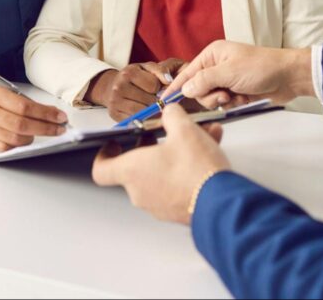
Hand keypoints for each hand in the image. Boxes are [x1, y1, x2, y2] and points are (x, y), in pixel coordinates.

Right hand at [0, 87, 67, 155]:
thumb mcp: (12, 100)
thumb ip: (34, 107)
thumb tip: (57, 115)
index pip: (25, 106)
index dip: (45, 113)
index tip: (61, 118)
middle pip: (20, 124)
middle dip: (44, 128)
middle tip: (59, 130)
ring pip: (14, 139)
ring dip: (31, 139)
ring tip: (35, 134)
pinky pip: (6, 150)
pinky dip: (18, 148)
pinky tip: (22, 143)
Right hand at [87, 59, 182, 121]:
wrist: (113, 86)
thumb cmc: (135, 77)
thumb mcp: (148, 68)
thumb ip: (160, 70)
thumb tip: (169, 81)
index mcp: (128, 73)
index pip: (153, 85)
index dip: (160, 88)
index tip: (158, 88)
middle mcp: (119, 87)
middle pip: (149, 100)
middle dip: (156, 101)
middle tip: (156, 99)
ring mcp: (115, 102)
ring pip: (142, 112)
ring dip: (151, 111)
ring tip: (151, 106)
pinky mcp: (114, 114)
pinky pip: (135, 120)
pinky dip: (142, 118)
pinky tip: (144, 113)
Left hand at [92, 104, 229, 224]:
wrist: (221, 203)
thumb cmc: (195, 170)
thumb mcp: (184, 129)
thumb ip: (172, 115)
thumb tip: (170, 112)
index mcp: (132, 171)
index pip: (101, 170)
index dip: (105, 155)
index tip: (114, 144)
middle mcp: (141, 191)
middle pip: (136, 166)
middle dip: (151, 147)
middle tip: (161, 134)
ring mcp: (159, 205)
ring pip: (161, 173)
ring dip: (175, 154)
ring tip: (199, 138)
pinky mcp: (177, 210)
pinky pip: (177, 183)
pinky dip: (188, 168)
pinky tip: (210, 150)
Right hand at [163, 41, 313, 108]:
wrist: (289, 77)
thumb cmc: (261, 67)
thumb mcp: (230, 72)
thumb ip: (204, 81)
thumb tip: (185, 89)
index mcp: (212, 55)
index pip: (187, 73)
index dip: (176, 87)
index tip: (165, 100)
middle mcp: (216, 66)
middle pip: (198, 90)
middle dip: (210, 96)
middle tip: (224, 95)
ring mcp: (226, 80)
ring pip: (210, 99)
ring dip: (223, 101)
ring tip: (237, 96)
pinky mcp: (236, 91)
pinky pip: (224, 104)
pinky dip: (233, 104)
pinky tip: (244, 99)